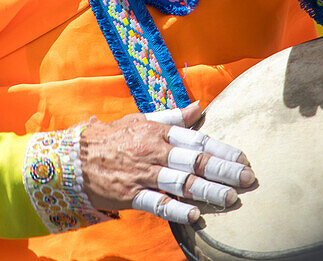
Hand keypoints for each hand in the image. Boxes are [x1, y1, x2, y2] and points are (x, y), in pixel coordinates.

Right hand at [80, 102, 255, 223]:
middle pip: (196, 161)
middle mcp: (156, 152)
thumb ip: (172, 116)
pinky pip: (157, 203)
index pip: (198, 140)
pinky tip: (194, 216)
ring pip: (182, 182)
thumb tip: (198, 107)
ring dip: (208, 191)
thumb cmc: (112, 137)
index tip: (243, 158)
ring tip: (230, 198)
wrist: (75, 157)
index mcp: (160, 133)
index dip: (222, 150)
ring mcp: (144, 174)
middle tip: (248, 178)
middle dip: (224, 171)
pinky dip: (176, 210)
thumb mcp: (142, 120)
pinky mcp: (131, 194)